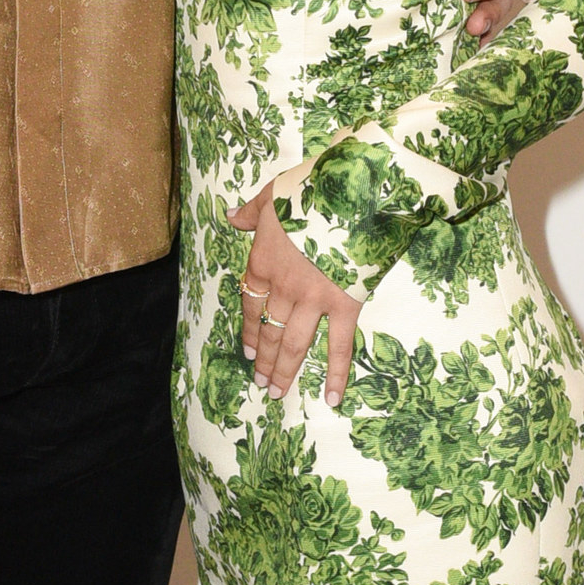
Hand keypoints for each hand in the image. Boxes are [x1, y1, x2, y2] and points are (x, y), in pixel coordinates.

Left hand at [227, 187, 366, 407]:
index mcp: (263, 262)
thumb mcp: (273, 193)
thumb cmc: (312, 186)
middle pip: (269, 330)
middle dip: (264, 360)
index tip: (247, 352)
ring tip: (278, 392)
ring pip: (295, 343)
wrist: (350, 188)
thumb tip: (232, 216)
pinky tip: (332, 397)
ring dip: (285, 370)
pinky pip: (340, 345)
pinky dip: (337, 374)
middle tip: (260, 383)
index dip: (247, 331)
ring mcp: (314, 299)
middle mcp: (284, 287)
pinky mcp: (345, 304)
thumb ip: (252, 211)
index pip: (250, 304)